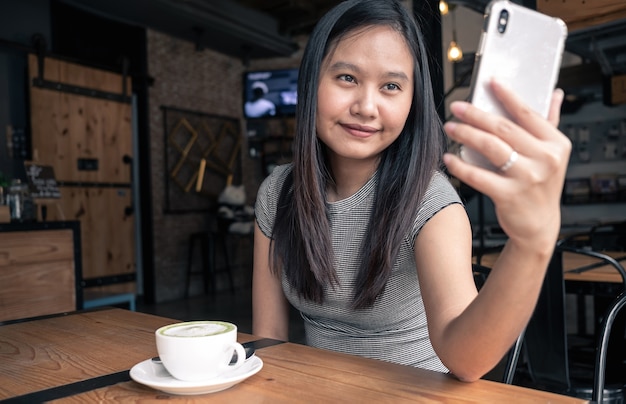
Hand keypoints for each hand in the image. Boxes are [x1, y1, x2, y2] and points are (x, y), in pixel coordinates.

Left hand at [443, 79, 571, 249]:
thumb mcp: (552, 154)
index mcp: (556, 144)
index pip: (527, 113)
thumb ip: (550, 123)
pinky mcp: (509, 196)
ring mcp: (527, 178)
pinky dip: (461, 166)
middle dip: (476, 115)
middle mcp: (545, 159)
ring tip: (450, 127)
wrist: (538, 225)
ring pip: (490, 148)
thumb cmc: (541, 185)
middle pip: (504, 129)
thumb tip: (555, 93)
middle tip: (457, 107)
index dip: (507, 96)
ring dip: (466, 135)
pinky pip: (479, 176)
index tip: (490, 82)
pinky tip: (449, 158)